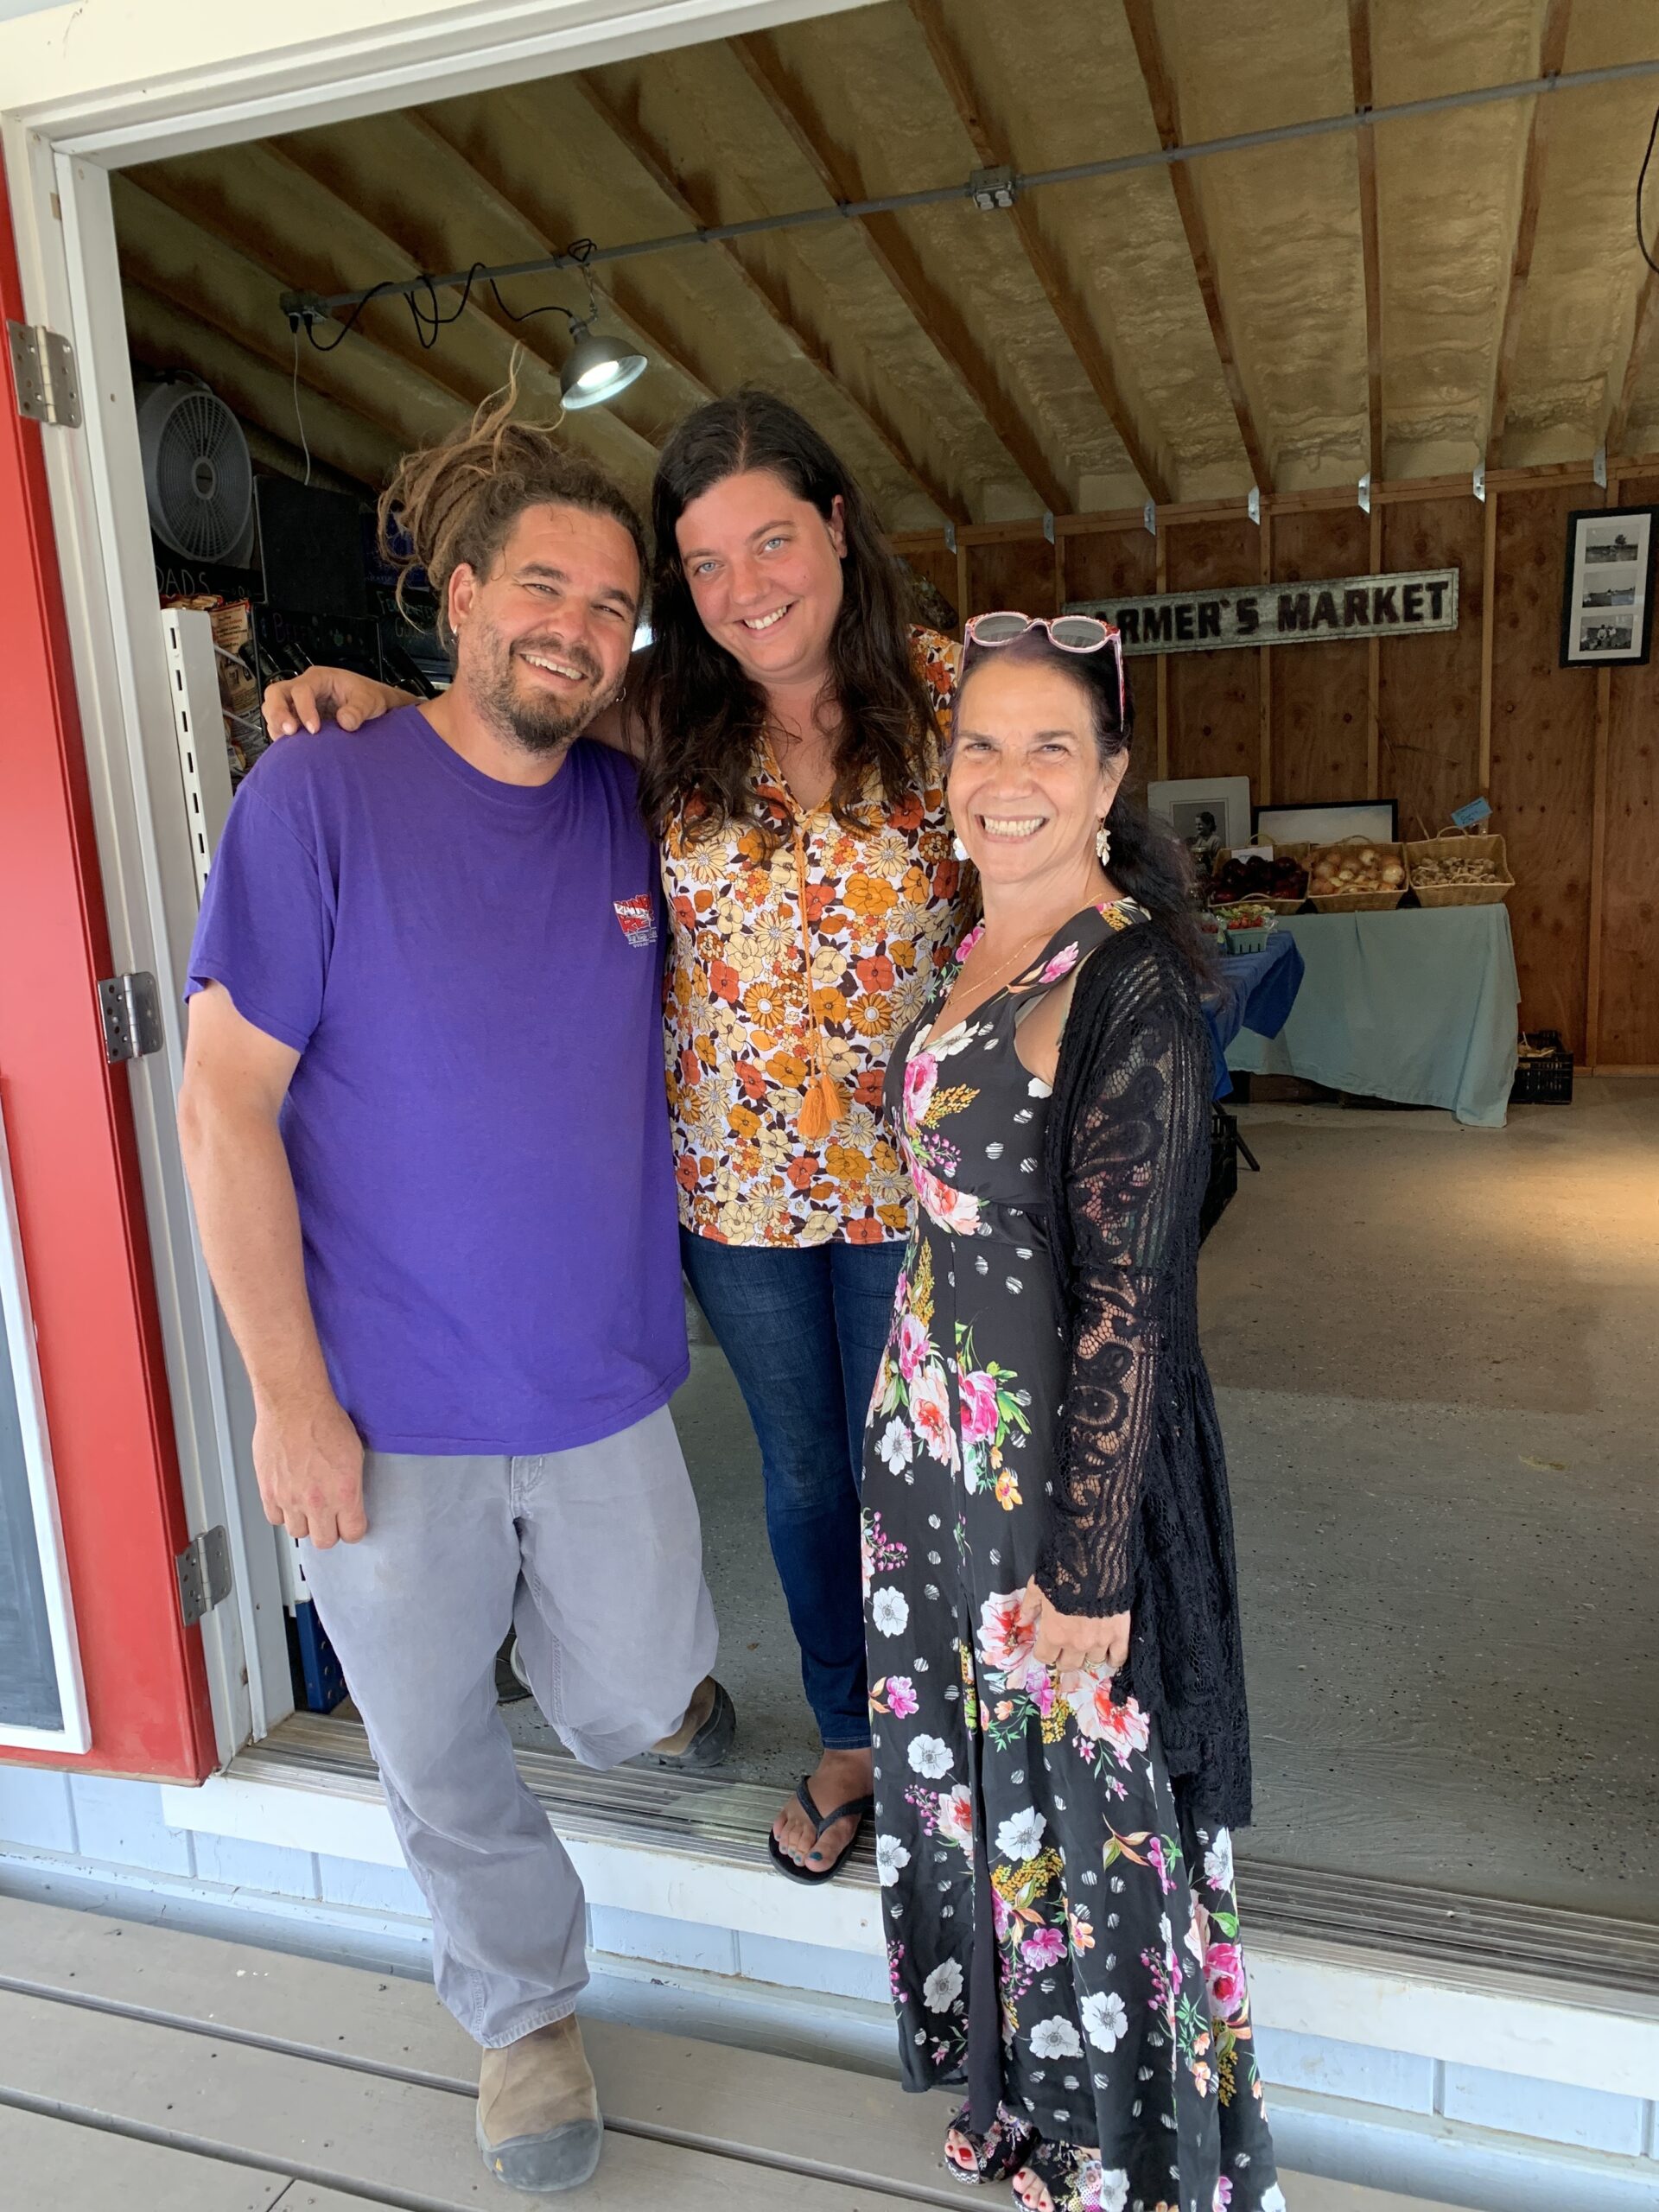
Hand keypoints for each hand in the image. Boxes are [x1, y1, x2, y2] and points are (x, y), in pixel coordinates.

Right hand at [253, 1392, 366, 1548]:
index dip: (352, 1529)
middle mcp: (318, 1501)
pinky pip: (275, 1518)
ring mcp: (290, 1499)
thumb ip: (351, 1484)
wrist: (294, 1405)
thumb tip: (349, 1500)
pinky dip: (281, 1512)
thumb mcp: (355, 1453)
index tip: (350, 1524)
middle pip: (324, 1541)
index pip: (353, 1533)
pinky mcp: (268, 1492)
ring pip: (298, 1533)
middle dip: (328, 1531)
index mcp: (345, 1492)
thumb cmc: (324, 1420)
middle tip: (328, 1518)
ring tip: (306, 1505)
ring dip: (303, 1522)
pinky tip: (288, 1498)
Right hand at [262, 665, 404, 738]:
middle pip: (276, 693)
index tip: (314, 729)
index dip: (304, 709)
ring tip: (288, 743)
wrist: (373, 708)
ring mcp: (298, 704)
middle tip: (289, 732)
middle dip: (278, 712)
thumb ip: (359, 710)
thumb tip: (345, 721)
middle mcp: (305, 688)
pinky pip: (280, 724)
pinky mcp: (298, 719)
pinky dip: (280, 735)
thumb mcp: (370, 700)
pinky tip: (290, 747)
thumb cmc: (369, 698)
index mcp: (320, 678)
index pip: (301, 690)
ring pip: (272, 708)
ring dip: (276, 725)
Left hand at [1019, 1578, 1128, 1673]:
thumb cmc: (1063, 1573)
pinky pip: (1118, 1657)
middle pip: (1068, 1665)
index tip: (1045, 1645)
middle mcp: (1076, 1644)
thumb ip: (1029, 1607)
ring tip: (1087, 1647)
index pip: (1045, 1657)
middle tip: (1064, 1648)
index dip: (1043, 1652)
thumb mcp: (1037, 1587)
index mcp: (1054, 1634)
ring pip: (1092, 1663)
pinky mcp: (1120, 1634)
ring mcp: (1099, 1642)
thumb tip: (1021, 1622)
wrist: (1094, 1561)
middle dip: (1063, 1658)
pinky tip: (1109, 1655)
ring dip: (1087, 1657)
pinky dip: (1113, 1659)